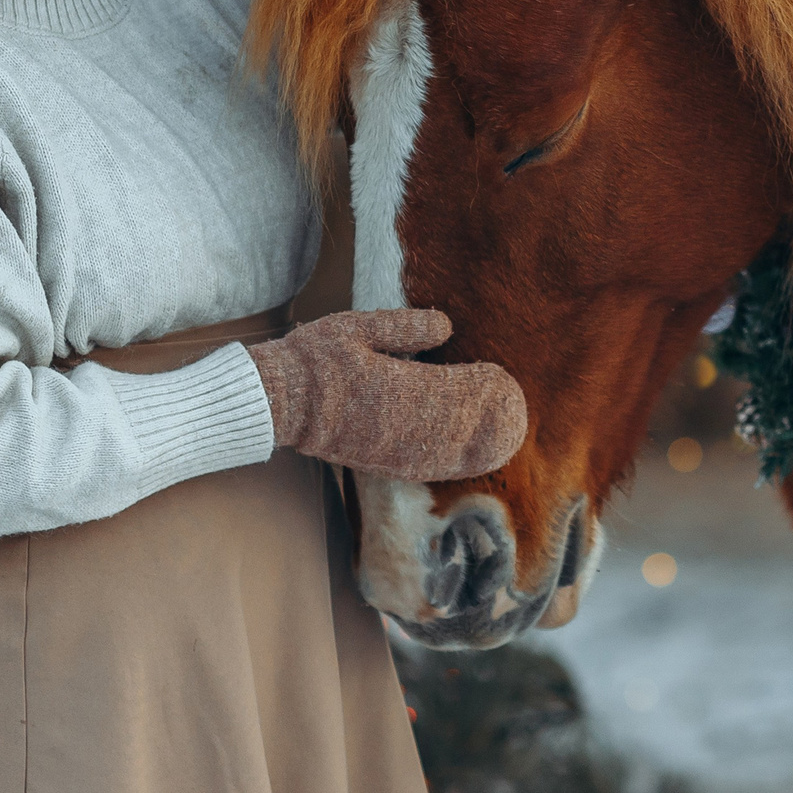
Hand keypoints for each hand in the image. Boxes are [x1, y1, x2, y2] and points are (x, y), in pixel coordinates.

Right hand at [247, 309, 527, 480]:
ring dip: (480, 446)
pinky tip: (471, 460)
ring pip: (450, 454)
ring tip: (507, 437)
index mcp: (398, 387)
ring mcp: (392, 451)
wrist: (276, 403)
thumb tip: (448, 325)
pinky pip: (427, 467)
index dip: (484, 386)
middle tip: (516, 407)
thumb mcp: (357, 328)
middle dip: (490, 419)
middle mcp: (401, 426)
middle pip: (462, 428)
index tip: (501, 375)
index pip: (456, 390)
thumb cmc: (315, 358)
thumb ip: (405, 328)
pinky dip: (455, 463)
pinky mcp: (381, 464)